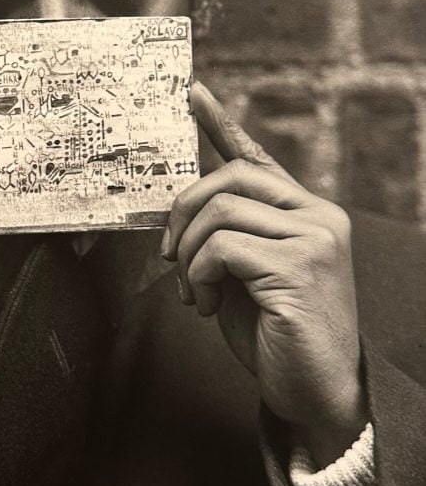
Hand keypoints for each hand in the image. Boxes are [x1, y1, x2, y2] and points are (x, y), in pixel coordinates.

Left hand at [162, 81, 366, 466]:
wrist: (316, 393)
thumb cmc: (277, 333)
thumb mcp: (247, 273)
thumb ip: (229, 235)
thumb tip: (183, 209)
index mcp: (305, 212)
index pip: (258, 157)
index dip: (222, 124)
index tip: (195, 93)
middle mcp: (318, 215)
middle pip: (229, 177)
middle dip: (183, 212)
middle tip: (168, 256)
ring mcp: (314, 238)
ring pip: (221, 211)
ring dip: (188, 253)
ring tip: (194, 292)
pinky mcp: (300, 267)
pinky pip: (222, 247)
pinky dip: (199, 274)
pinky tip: (207, 305)